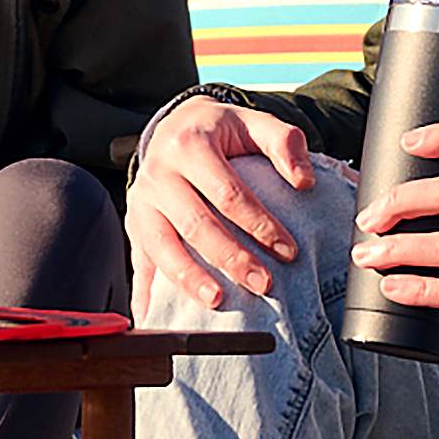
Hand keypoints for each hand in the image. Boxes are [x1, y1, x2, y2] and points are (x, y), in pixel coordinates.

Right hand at [129, 92, 319, 310]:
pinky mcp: (134, 224)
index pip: (228, 193)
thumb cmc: (219, 131)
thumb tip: (304, 180)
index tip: (288, 250)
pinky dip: (145, 292)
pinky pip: (138, 261)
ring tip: (216, 300)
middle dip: (231, 258)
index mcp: (190, 146)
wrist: (174, 124)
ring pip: (162, 245)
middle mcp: (159, 174)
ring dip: (189, 277)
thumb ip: (284, 143)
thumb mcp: (253, 122)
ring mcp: (141, 201)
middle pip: (196, 223)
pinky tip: (154, 316)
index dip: (260, 224)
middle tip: (262, 283)